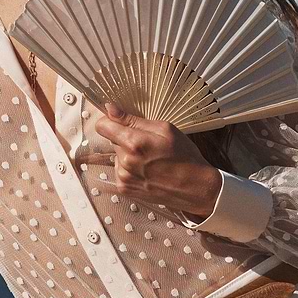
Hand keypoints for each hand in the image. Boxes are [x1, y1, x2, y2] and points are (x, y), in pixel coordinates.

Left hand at [93, 102, 221, 217]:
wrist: (195, 188)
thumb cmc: (184, 156)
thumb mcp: (165, 129)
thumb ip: (133, 119)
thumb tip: (110, 109)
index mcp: (134, 143)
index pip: (102, 126)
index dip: (110, 120)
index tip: (119, 121)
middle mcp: (125, 162)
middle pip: (112, 140)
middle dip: (125, 138)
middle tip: (147, 143)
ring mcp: (123, 177)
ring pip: (117, 155)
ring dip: (128, 154)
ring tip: (150, 159)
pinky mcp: (125, 189)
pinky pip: (120, 170)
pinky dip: (130, 168)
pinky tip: (147, 170)